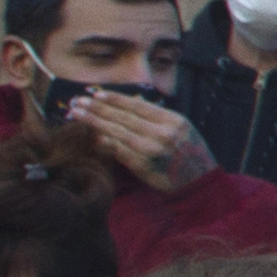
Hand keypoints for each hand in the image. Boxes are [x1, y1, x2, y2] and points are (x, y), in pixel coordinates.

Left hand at [67, 90, 206, 191]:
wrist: (199, 183)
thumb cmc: (189, 153)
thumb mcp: (182, 129)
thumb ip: (157, 116)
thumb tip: (130, 100)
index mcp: (173, 121)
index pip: (138, 105)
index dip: (114, 98)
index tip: (96, 93)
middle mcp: (163, 133)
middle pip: (123, 117)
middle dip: (98, 108)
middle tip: (77, 101)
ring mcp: (152, 150)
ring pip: (117, 132)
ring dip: (94, 121)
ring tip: (76, 113)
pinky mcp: (142, 165)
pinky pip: (118, 150)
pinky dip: (103, 142)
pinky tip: (90, 135)